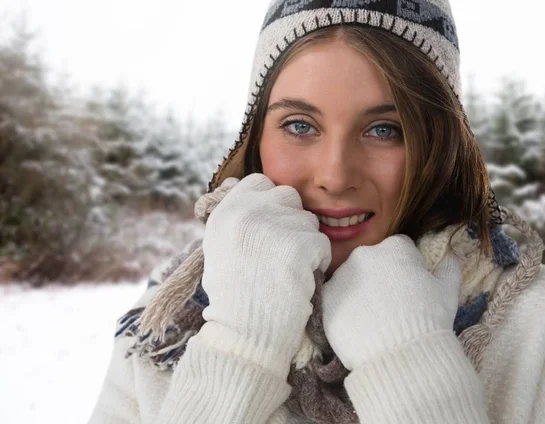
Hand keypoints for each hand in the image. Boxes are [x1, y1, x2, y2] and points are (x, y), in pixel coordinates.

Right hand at [197, 174, 331, 378]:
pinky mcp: (297, 245)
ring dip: (305, 243)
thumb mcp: (221, 247)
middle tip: (283, 251)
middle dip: (292, 220)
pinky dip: (317, 262)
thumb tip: (261, 191)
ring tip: (287, 270)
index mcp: (225, 211)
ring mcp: (272, 227)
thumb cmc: (235, 296)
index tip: (271, 226)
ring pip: (308, 220)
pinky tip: (299, 279)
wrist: (244, 335)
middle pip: (288, 195)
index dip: (271, 202)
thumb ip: (239, 217)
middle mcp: (246, 212)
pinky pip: (322, 243)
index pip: (260, 181)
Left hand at [321, 234, 462, 371]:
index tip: (411, 288)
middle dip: (381, 276)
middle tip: (391, 304)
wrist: (399, 355)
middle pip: (373, 261)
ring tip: (374, 317)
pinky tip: (357, 323)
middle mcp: (365, 253)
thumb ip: (450, 266)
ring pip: (352, 278)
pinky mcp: (326, 296)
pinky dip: (343, 306)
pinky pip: (334, 296)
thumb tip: (453, 252)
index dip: (408, 268)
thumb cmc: (429, 321)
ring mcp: (342, 274)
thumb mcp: (448, 292)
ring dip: (360, 290)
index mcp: (395, 247)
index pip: (400, 249)